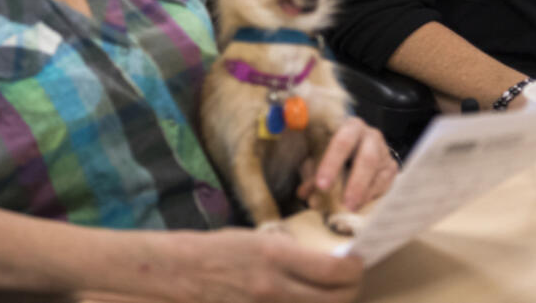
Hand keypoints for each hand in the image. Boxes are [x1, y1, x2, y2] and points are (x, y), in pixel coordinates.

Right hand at [146, 227, 362, 302]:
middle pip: (334, 301)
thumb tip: (323, 261)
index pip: (334, 272)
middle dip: (350, 291)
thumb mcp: (258, 239)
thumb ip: (291, 253)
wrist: (180, 274)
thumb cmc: (219, 250)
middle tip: (350, 281)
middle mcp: (275, 288)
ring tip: (333, 296)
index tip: (355, 263)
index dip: (354, 270)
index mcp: (276, 256)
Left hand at [297, 117, 397, 211]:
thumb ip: (312, 173)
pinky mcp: (391, 168)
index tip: (321, 185)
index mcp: (350, 127)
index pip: (342, 142)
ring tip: (350, 210)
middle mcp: (371, 136)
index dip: (331, 164)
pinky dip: (371, 197)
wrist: (357, 146)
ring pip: (379, 174)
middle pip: (368, 159)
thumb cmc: (334, 150)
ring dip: (364, 194)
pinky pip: (385, 184)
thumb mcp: (320, 156)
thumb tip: (305, 193)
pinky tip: (360, 205)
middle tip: (344, 204)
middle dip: (355, 183)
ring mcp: (384, 151)